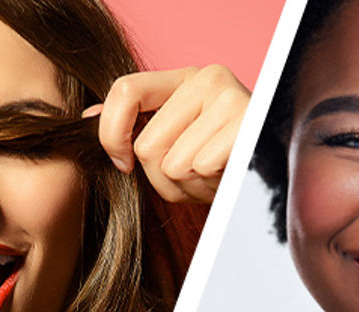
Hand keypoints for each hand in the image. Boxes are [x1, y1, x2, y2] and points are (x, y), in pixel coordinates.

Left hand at [84, 65, 249, 203]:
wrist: (270, 167)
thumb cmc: (220, 156)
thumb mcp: (175, 135)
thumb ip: (134, 123)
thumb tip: (87, 116)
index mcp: (184, 78)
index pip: (125, 90)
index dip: (111, 132)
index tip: (122, 163)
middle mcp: (207, 79)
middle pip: (147, 144)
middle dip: (162, 177)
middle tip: (189, 177)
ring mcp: (230, 98)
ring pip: (174, 164)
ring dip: (190, 187)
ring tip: (211, 178)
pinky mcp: (247, 123)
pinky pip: (201, 167)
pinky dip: (210, 185)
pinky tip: (225, 178)